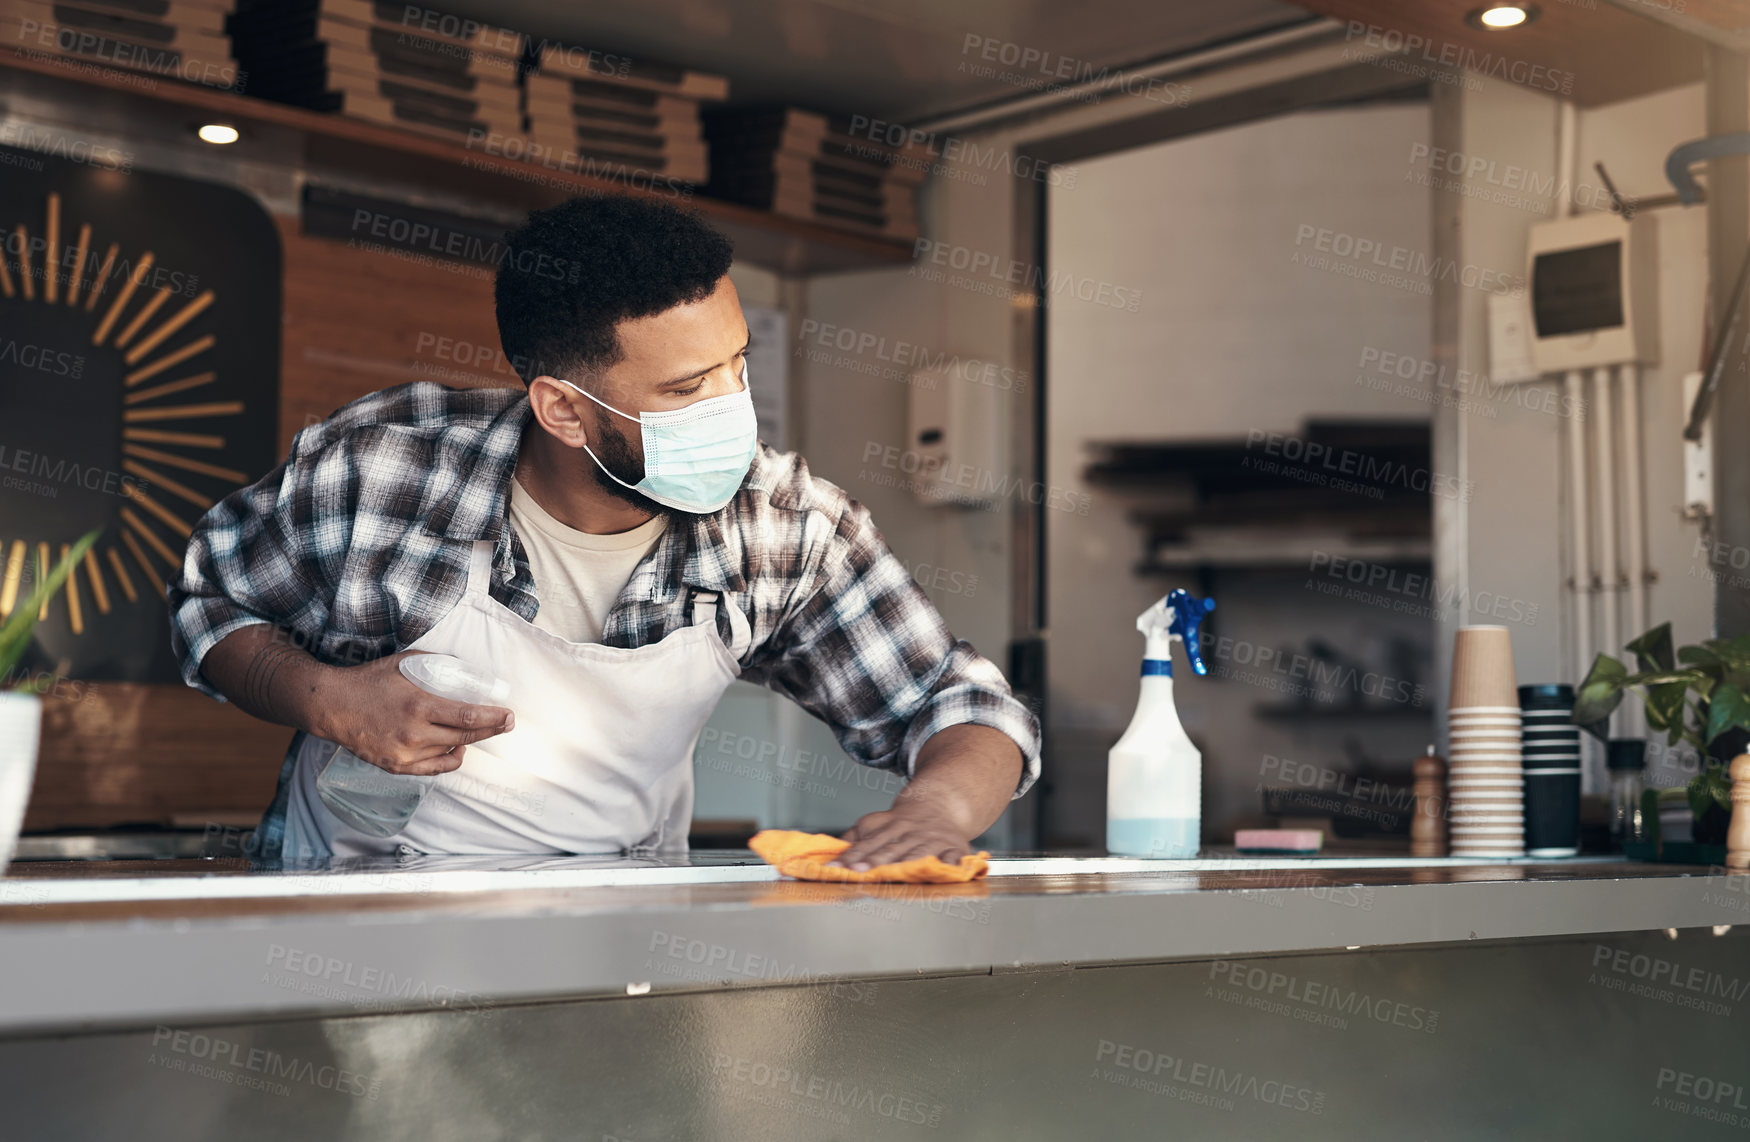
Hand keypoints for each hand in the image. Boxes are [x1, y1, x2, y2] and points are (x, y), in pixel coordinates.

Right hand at [312, 651, 513, 775]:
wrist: (333, 705)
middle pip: (465, 738)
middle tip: (506, 723)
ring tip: (478, 732)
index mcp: (418, 705)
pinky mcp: (395, 766)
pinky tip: (456, 750)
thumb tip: (465, 667)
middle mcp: (413, 733)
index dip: (492, 719)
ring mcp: (404, 753)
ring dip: (470, 744)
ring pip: (451, 754)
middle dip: (491, 730)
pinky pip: (433, 769)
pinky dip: (450, 760)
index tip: (509, 716)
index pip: (467, 717)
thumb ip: (436, 664)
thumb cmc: (370, 680)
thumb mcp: (405, 663)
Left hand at [832, 802, 972, 870]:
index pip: (867, 844)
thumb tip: (831, 850)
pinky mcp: (953, 848)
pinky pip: (953, 857)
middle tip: (857, 871)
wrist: (940, 803)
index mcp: (889, 828)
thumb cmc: (903, 821)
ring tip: (892, 876)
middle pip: (889, 850)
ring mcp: (932, 841)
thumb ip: (855, 837)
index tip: (837, 867)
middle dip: (873, 861)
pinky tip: (947, 870)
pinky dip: (951, 864)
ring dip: (904, 865)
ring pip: (916, 854)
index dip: (851, 856)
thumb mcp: (876, 821)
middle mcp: (909, 834)